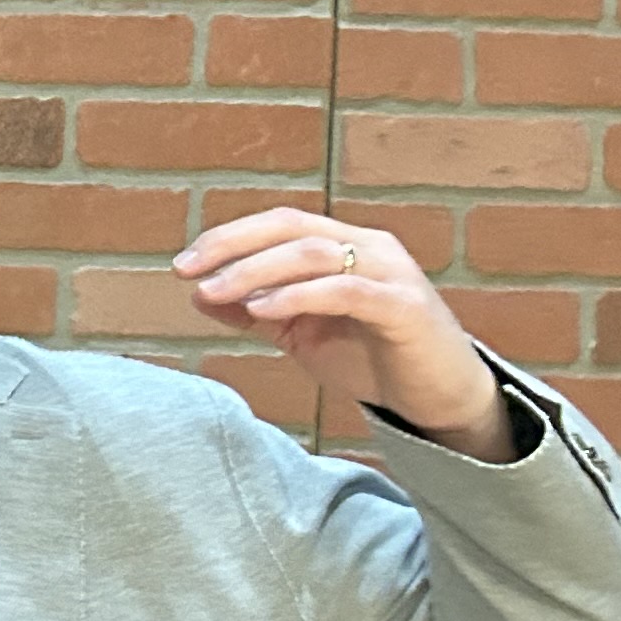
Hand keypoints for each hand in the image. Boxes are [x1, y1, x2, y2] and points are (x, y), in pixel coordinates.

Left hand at [175, 208, 514, 456]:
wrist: (438, 398)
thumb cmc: (371, 359)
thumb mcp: (301, 333)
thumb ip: (257, 311)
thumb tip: (201, 295)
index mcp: (346, 245)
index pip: (280, 223)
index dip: (228, 237)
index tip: (182, 264)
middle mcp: (371, 247)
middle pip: (291, 228)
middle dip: (231, 247)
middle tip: (186, 272)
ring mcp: (392, 272)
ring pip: (313, 253)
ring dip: (255, 271)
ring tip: (212, 293)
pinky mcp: (405, 307)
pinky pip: (346, 290)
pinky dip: (298, 295)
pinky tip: (262, 310)